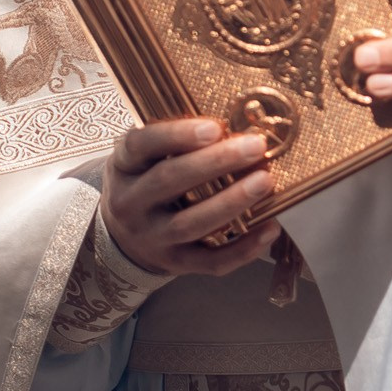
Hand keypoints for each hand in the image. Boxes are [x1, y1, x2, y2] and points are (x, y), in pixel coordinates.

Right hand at [100, 122, 285, 276]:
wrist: (122, 237)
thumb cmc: (146, 182)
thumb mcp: (145, 157)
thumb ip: (177, 142)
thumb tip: (237, 126)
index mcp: (124, 166)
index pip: (141, 145)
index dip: (176, 135)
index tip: (215, 128)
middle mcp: (130, 203)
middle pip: (168, 181)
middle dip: (215, 162)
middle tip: (254, 147)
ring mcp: (151, 238)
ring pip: (190, 224)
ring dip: (230, 202)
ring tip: (264, 182)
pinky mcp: (174, 264)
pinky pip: (210, 262)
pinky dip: (243, 249)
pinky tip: (270, 229)